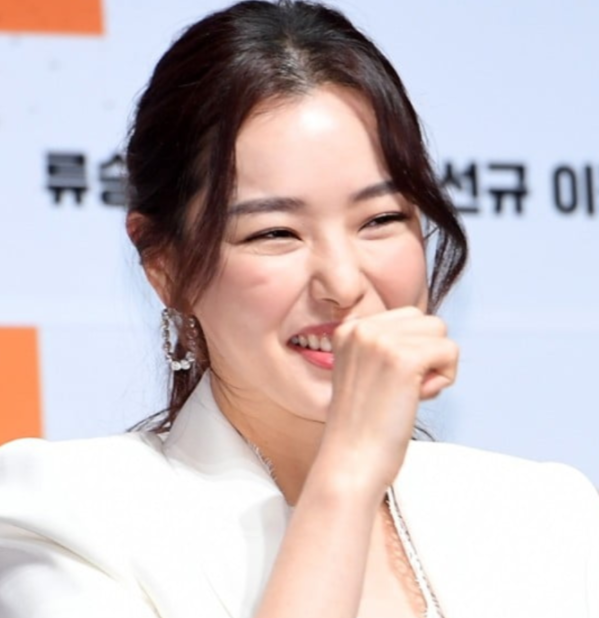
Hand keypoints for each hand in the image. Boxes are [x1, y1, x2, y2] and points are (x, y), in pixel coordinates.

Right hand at [319, 306, 458, 495]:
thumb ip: (387, 345)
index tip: (387, 383)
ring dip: (436, 364)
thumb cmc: (364, 425)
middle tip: (400, 390)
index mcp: (348, 329)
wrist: (351, 461)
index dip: (409, 352)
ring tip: (408, 394)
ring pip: (440, 331)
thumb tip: (433, 331)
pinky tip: (418, 398)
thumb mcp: (363, 369)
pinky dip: (445, 378)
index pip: (404, 318)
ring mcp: (381, 341)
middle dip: (425, 353)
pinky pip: (450, 351)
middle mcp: (361, 328)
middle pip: (425, 321)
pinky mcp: (404, 359)